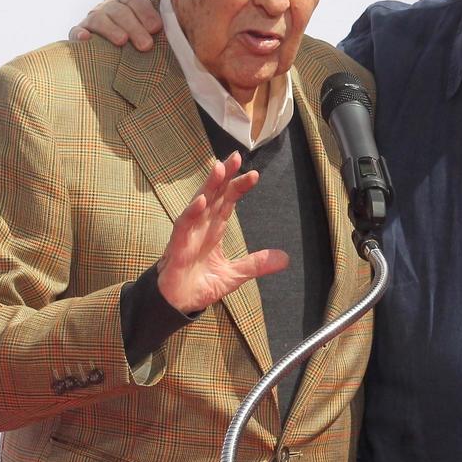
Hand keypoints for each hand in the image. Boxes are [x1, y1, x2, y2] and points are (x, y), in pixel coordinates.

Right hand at [68, 0, 162, 51]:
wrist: (119, 59)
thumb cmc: (142, 41)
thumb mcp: (153, 30)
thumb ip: (164, 24)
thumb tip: (190, 19)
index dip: (146, 12)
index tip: (157, 28)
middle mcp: (109, 5)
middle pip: (119, 9)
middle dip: (134, 26)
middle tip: (146, 45)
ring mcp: (92, 18)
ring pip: (99, 18)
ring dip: (111, 29)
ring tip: (122, 42)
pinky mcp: (79, 34)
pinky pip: (76, 31)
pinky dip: (80, 34)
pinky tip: (86, 40)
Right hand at [157, 152, 288, 313]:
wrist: (177, 304)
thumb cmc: (199, 284)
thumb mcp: (234, 275)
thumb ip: (256, 264)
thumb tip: (285, 259)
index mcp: (214, 230)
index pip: (227, 203)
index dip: (239, 187)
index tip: (254, 175)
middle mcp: (201, 227)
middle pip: (214, 196)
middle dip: (224, 176)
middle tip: (235, 157)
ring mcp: (188, 235)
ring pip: (198, 204)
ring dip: (208, 186)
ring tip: (219, 168)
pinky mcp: (176, 248)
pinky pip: (183, 226)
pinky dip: (191, 214)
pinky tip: (201, 202)